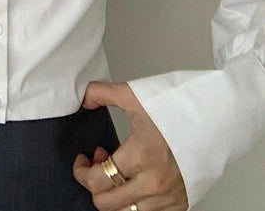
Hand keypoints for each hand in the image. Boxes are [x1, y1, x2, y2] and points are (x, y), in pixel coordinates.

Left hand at [72, 81, 187, 210]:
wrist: (214, 119)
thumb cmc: (178, 107)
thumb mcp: (136, 95)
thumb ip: (103, 94)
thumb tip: (83, 98)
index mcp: (141, 155)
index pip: (96, 181)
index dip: (81, 172)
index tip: (82, 161)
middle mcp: (154, 182)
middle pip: (106, 204)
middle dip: (95, 186)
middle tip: (99, 166)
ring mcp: (167, 197)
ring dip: (115, 196)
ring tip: (118, 174)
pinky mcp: (179, 204)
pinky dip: (136, 204)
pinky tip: (136, 184)